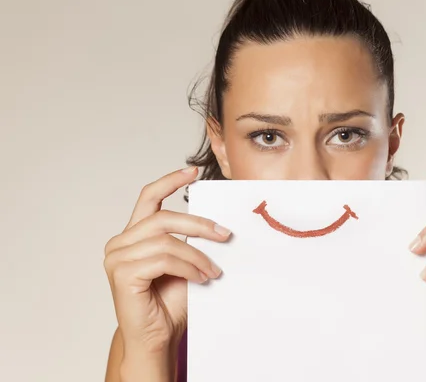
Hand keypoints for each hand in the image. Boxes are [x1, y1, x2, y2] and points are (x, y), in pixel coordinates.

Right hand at [103, 166, 230, 371]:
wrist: (157, 338)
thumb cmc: (170, 303)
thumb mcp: (185, 264)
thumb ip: (190, 242)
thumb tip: (218, 223)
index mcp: (134, 234)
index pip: (149, 197)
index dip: (170, 180)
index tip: (193, 170)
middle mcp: (120, 242)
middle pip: (164, 217)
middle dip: (199, 225)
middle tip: (225, 235)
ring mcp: (117, 258)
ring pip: (166, 241)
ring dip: (197, 255)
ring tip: (213, 271)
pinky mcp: (122, 274)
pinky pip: (163, 259)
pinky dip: (188, 267)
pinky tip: (201, 279)